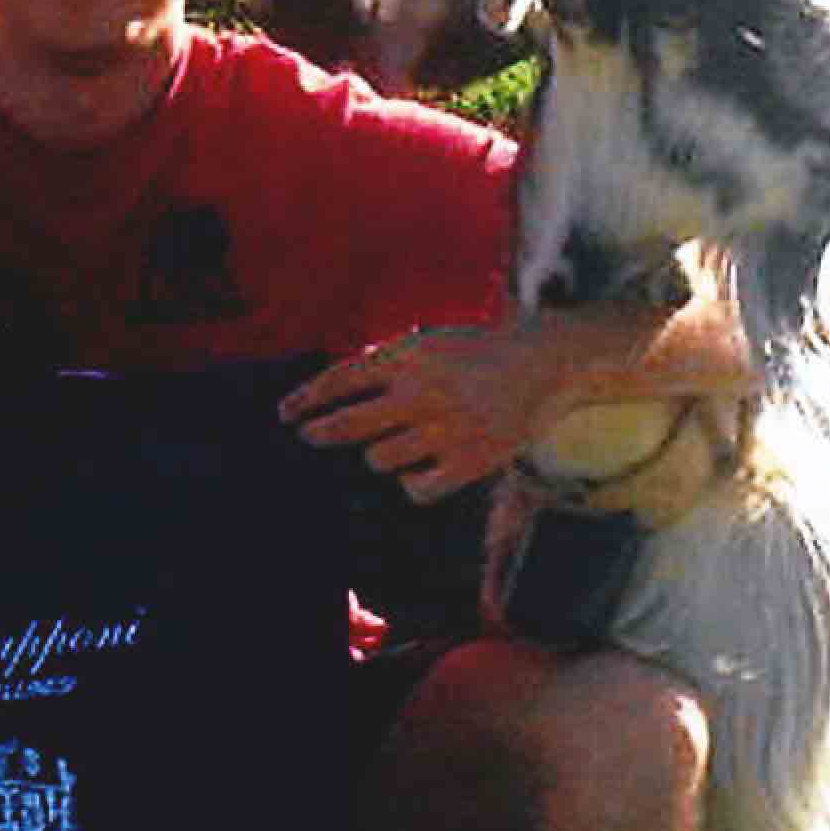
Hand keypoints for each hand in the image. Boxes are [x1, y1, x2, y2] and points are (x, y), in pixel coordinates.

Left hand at [280, 326, 539, 501]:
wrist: (545, 362)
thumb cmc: (479, 352)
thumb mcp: (429, 341)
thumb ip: (386, 361)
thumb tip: (331, 389)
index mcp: (410, 357)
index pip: (341, 380)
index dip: (307, 399)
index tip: (284, 414)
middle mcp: (424, 392)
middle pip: (348, 424)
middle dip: (320, 432)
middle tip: (308, 435)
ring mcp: (447, 428)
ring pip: (379, 459)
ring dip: (379, 454)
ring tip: (399, 442)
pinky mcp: (471, 461)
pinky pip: (415, 489)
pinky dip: (410, 483)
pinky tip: (416, 471)